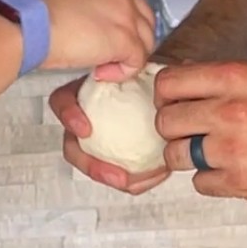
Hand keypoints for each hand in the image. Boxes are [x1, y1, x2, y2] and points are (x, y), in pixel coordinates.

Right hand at [26, 0, 155, 79]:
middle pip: (143, 19)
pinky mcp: (125, 38)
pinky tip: (100, 73)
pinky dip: (122, 72)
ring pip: (145, 40)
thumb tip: (84, 21)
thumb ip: (82, 3)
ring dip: (126, 57)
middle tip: (107, 56)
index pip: (128, 1)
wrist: (26, 24)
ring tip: (101, 67)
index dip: (119, 24)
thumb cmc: (31, 12)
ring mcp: (125, 13)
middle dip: (130, 40)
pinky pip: (136, 60)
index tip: (101, 38)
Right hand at [49, 76, 168, 196]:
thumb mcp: (149, 65)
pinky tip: (159, 174)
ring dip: (114, 178)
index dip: (69, 117)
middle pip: (73, 148)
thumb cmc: (150, 74)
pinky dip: (137, 179)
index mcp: (84, 94)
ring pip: (95, 166)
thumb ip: (154, 66)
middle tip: (118, 176)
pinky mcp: (116, 158)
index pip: (63, 102)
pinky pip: (120, 174)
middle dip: (92, 166)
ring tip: (138, 182)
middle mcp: (86, 119)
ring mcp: (98, 141)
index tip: (86, 130)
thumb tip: (184, 65)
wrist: (162, 91)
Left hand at [155, 61, 246, 202]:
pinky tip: (227, 170)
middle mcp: (229, 113)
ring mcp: (232, 151)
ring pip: (176, 156)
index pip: (169, 82)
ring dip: (186, 155)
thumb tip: (186, 80)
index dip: (164, 94)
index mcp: (235, 79)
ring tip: (206, 152)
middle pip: (166, 122)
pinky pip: (200, 183)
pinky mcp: (240, 183)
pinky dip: (209, 179)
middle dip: (173, 127)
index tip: (170, 102)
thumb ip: (224, 79)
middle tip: (186, 131)